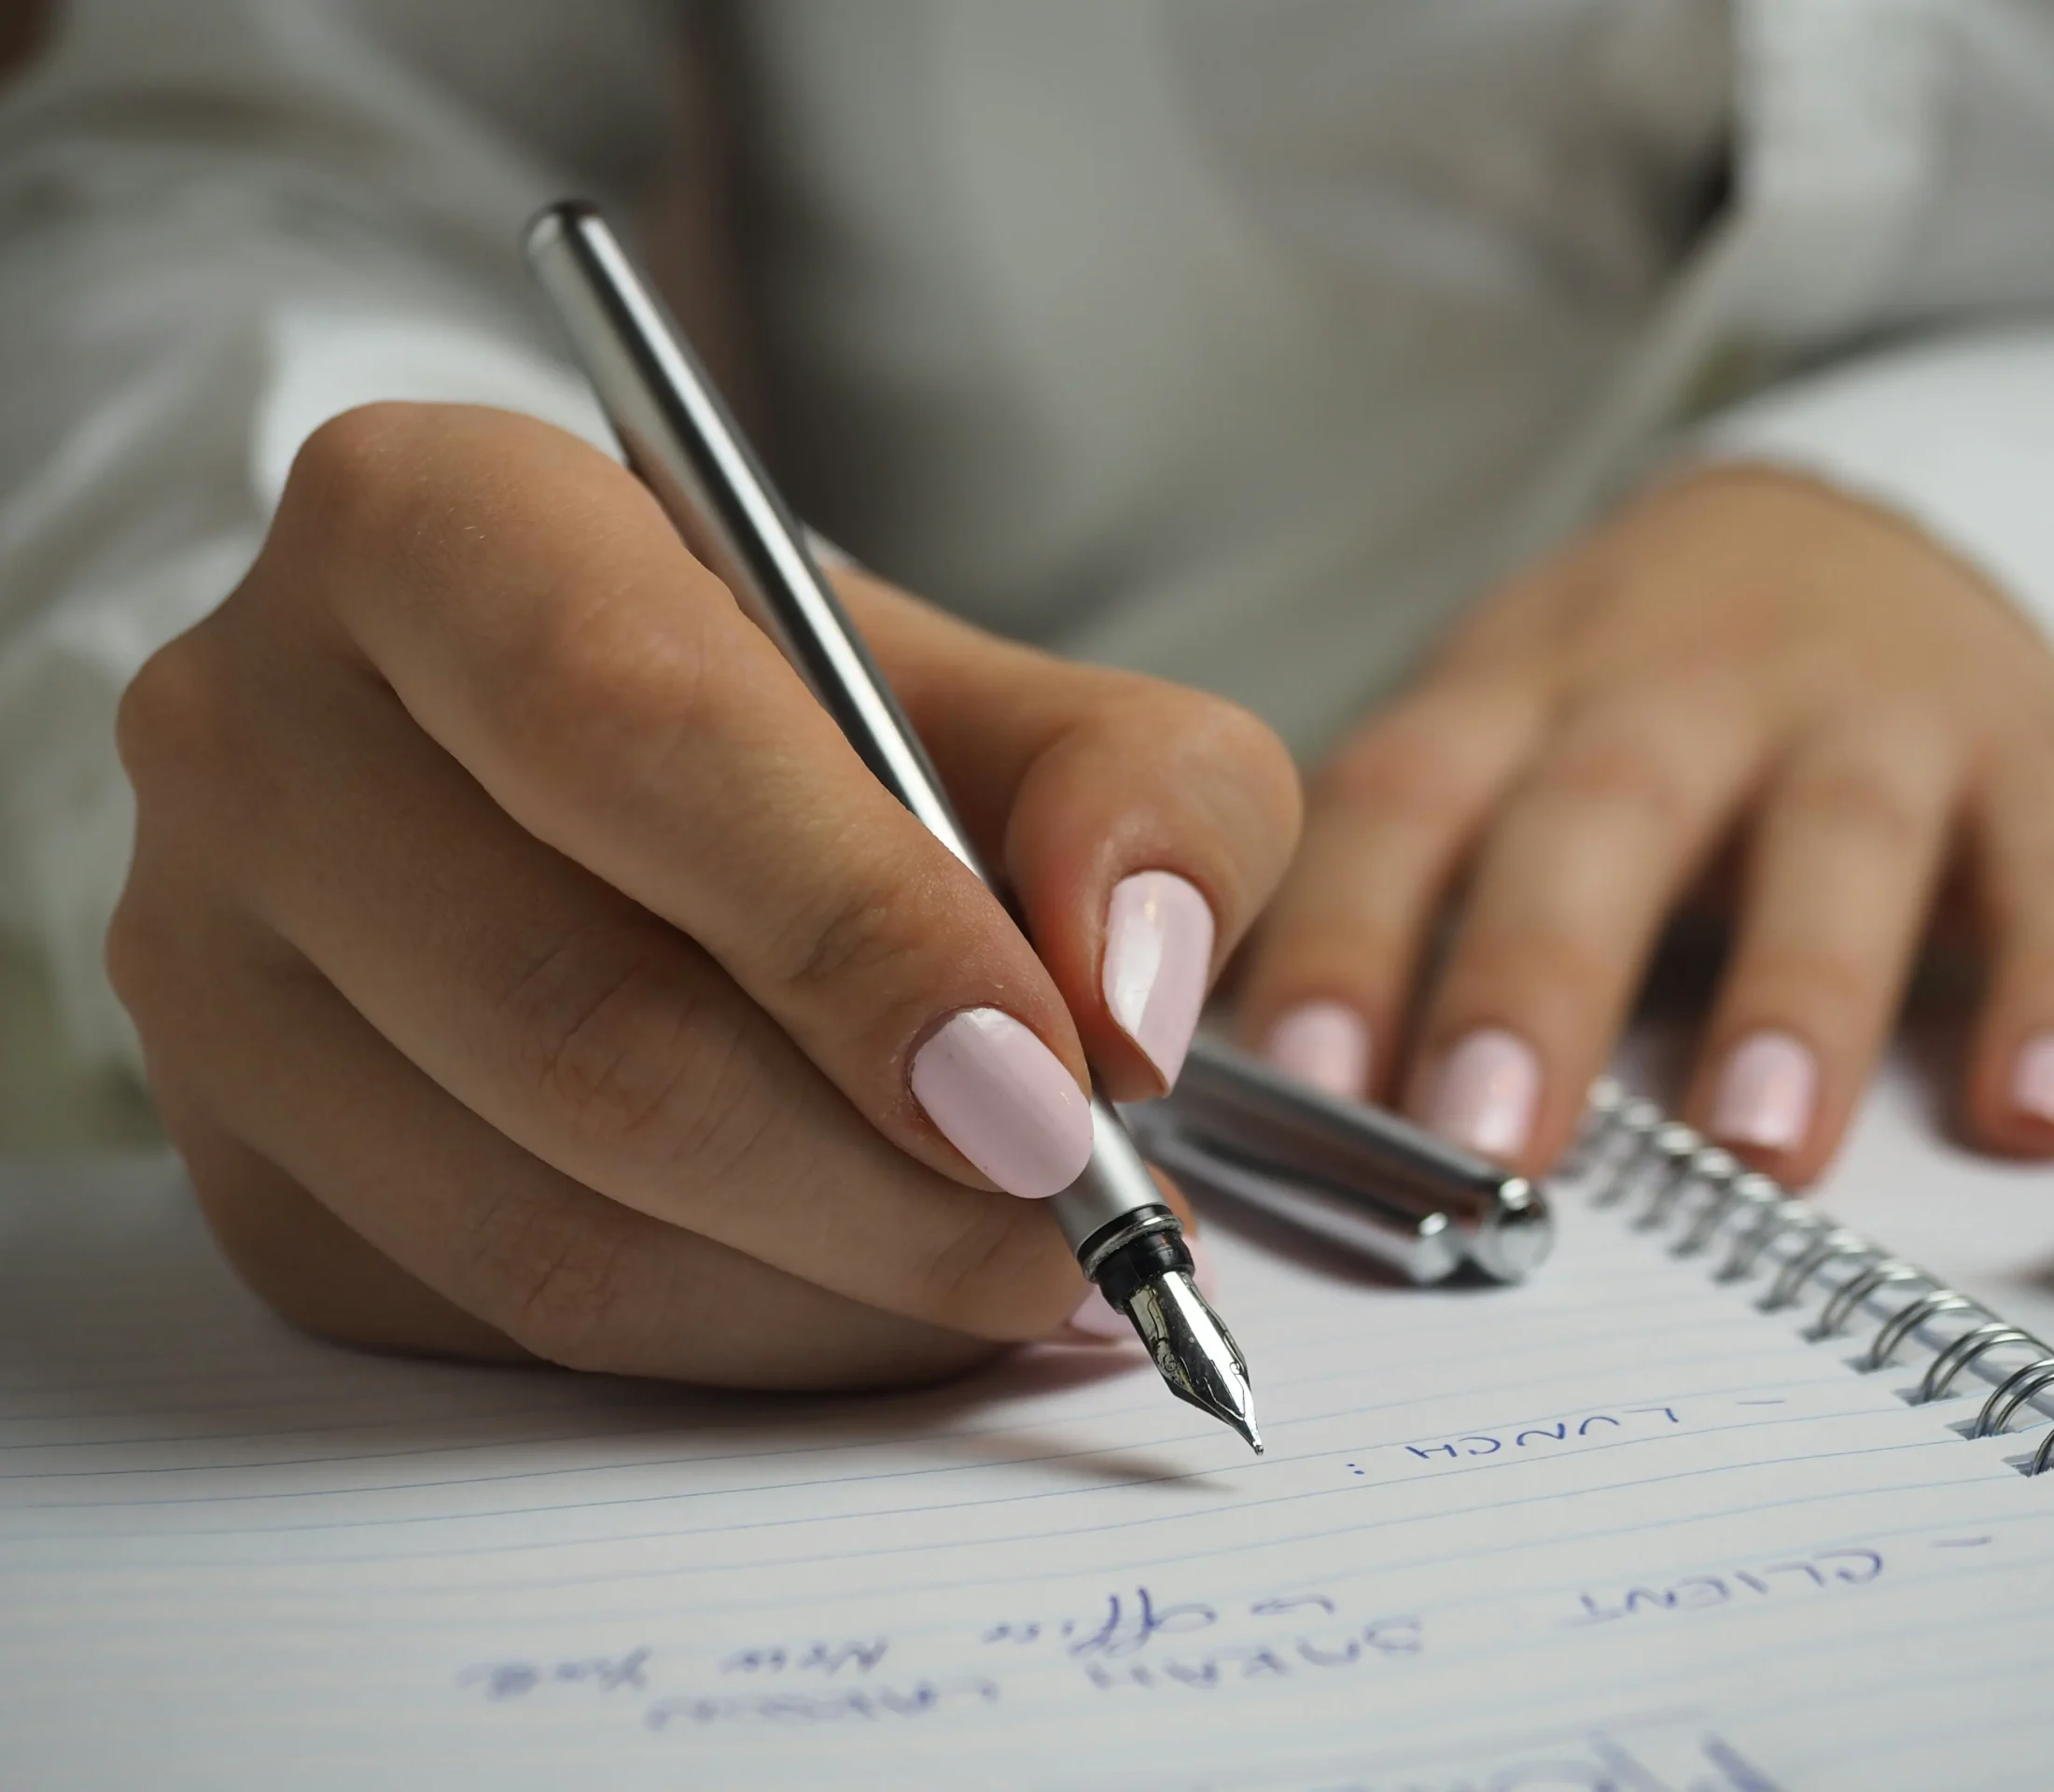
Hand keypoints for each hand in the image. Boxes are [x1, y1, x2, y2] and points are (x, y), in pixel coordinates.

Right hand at [110, 404, 1298, 1386]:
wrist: (611, 790)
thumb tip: (1127, 1003)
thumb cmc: (816, 723)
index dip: (857, 930)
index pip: (630, 729)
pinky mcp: (245, 1164)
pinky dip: (743, 1341)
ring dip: (835, 1290)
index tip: (1051, 1086)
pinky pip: (507, 1322)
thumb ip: (1142, 795)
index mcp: (431, 521)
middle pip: (580, 1019)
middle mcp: (261, 730)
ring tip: (1017, 1271)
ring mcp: (211, 968)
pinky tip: (871, 1290)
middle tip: (1079, 1227)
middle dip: (882, 1176)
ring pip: (543, 1217)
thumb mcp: (1021, 696)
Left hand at [1238, 465, 2053, 1185]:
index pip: (1404, 804)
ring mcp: (1868, 712)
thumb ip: (1400, 893)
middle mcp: (1682, 688)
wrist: (1858, 531)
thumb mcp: (1498, 738)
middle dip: (1538, 976)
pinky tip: (2034, 1114)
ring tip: (1757, 1147)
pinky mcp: (2034, 754)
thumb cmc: (1634, 693)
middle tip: (1488, 1138)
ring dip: (1795, 992)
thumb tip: (1263, 1102)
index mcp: (1518, 695)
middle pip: (1600, 815)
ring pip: (1832, 838)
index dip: (1346, 937)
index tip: (1299, 1085)